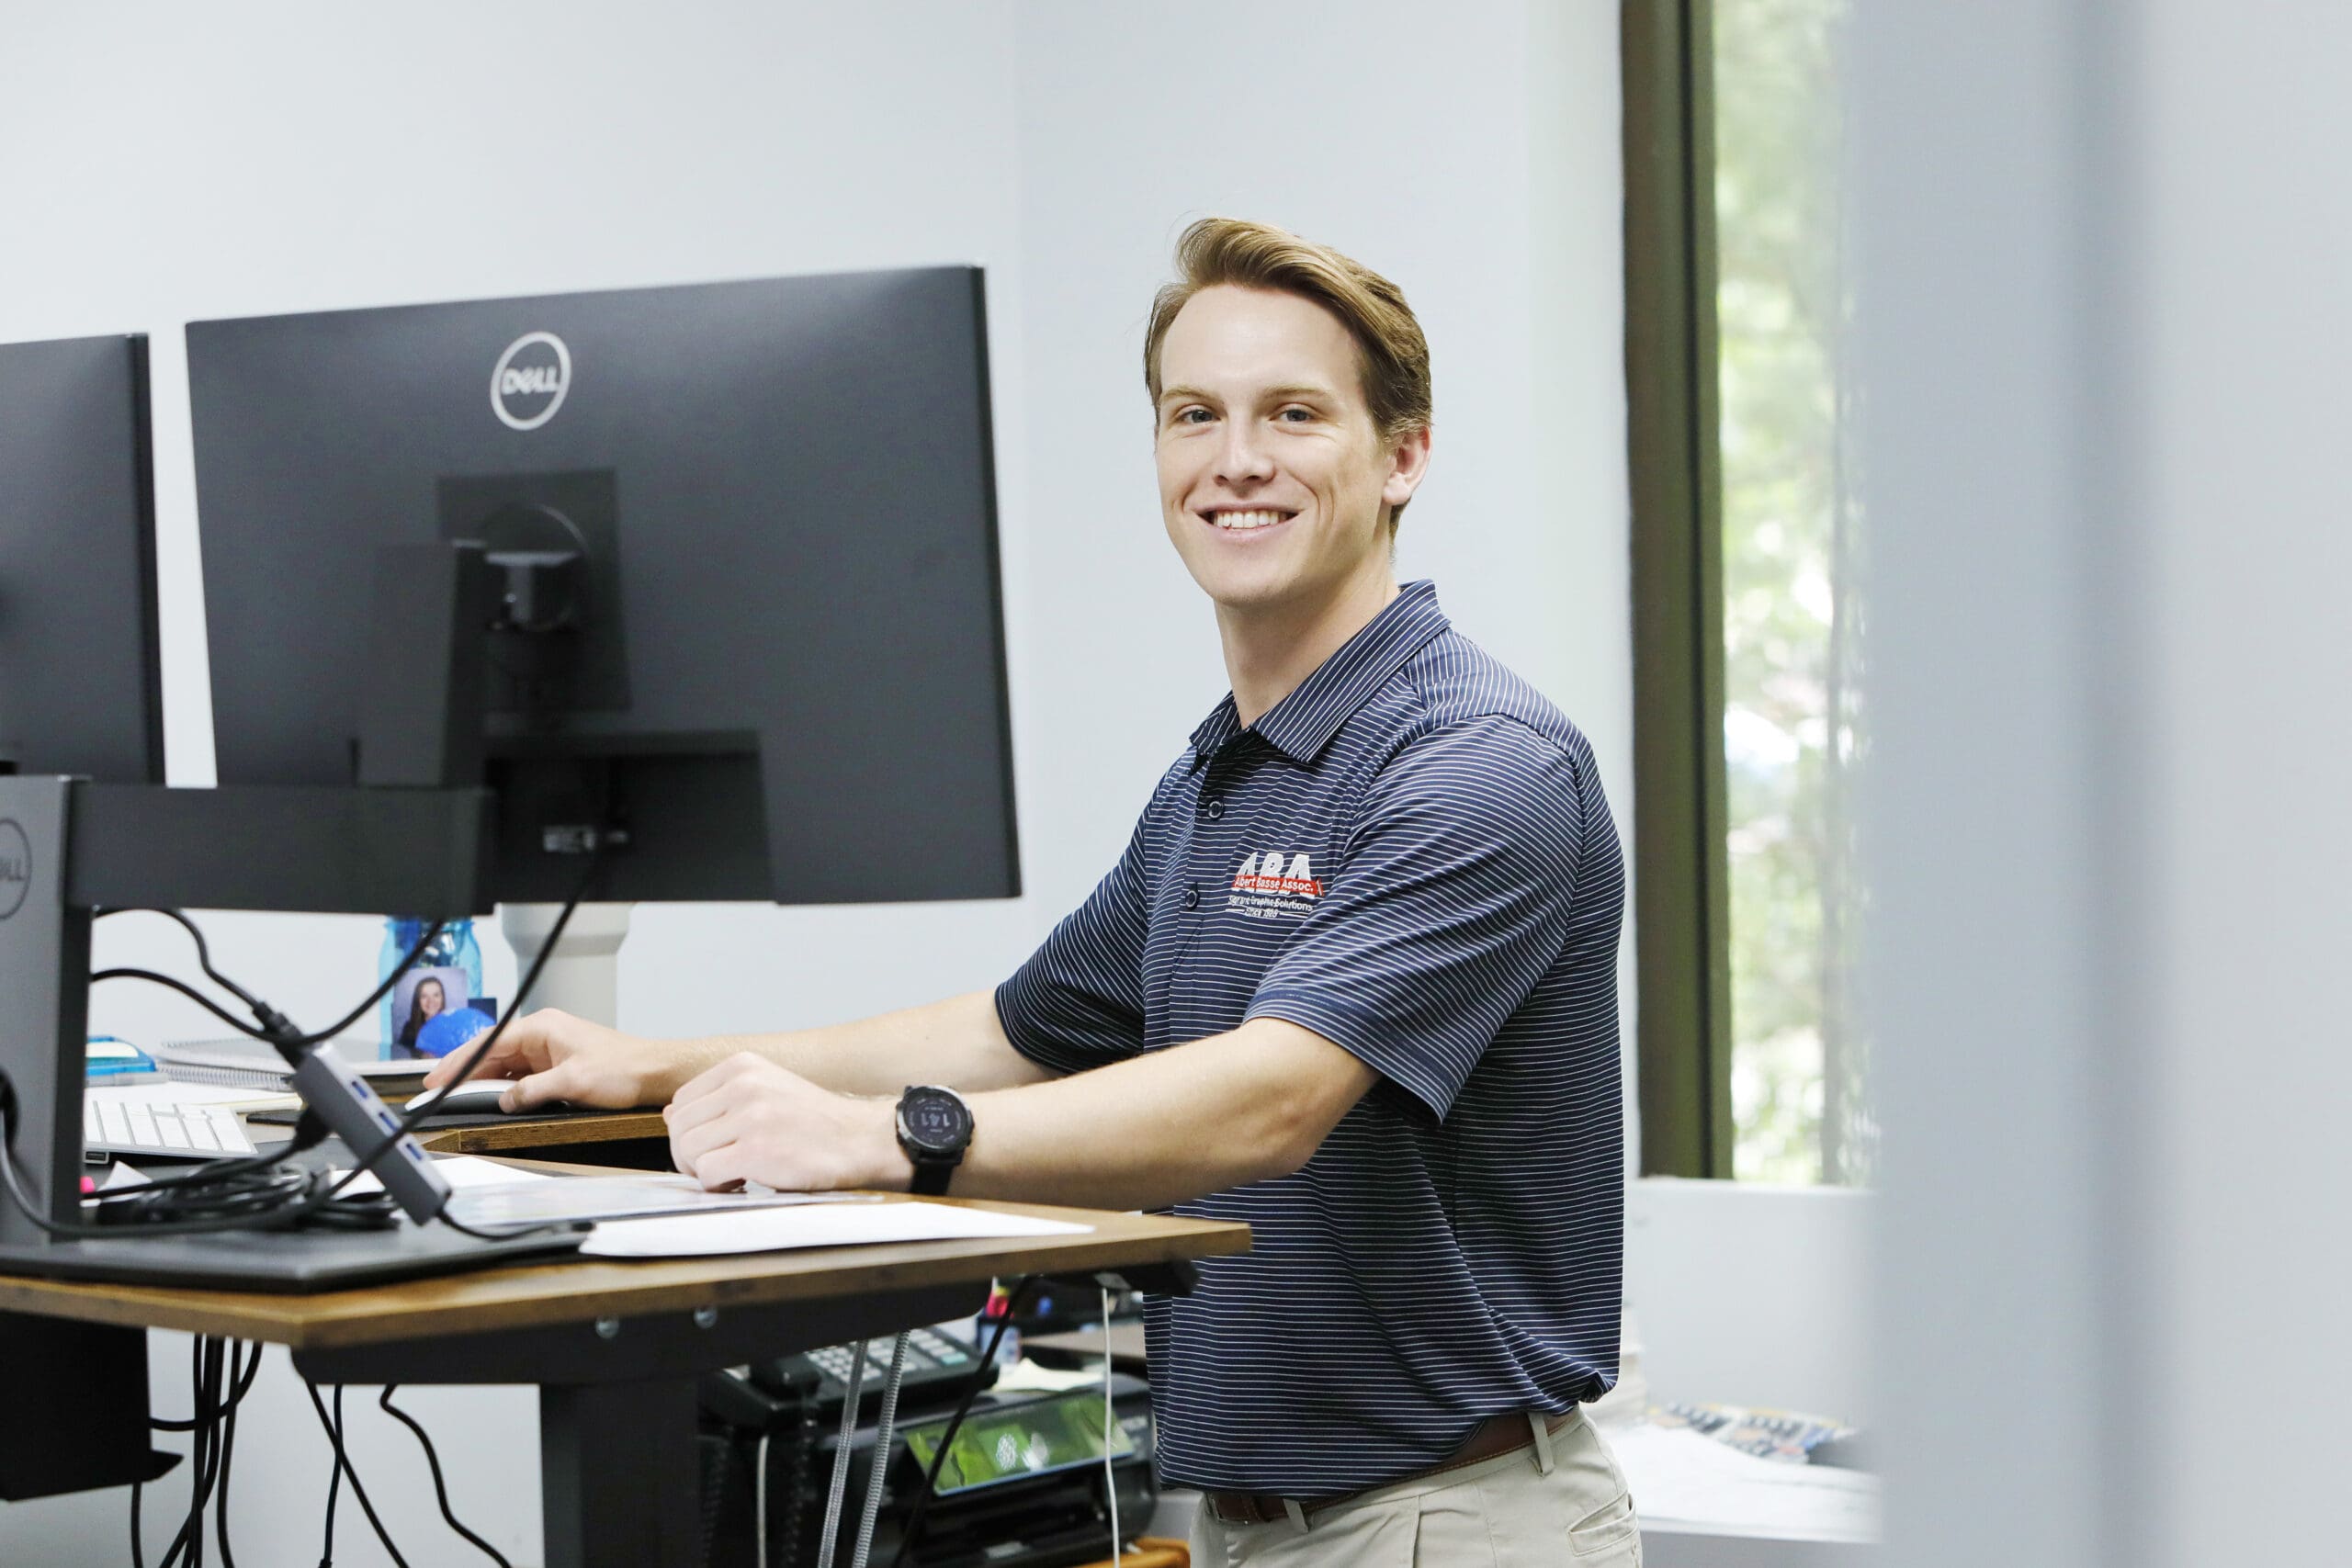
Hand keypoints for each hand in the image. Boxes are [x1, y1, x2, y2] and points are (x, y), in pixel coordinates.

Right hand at [418, 1008, 683, 1111]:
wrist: (654, 1073)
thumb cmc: (623, 1068)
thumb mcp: (573, 1082)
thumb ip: (532, 1091)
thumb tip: (505, 1100)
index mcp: (543, 1028)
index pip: (489, 1043)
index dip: (459, 1061)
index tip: (437, 1077)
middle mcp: (543, 1035)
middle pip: (492, 1053)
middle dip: (463, 1071)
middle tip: (436, 1089)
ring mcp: (550, 1050)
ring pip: (505, 1065)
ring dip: (482, 1080)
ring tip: (454, 1096)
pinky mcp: (558, 1066)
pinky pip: (521, 1075)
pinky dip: (504, 1087)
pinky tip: (491, 1099)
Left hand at [665, 1053, 904, 1192]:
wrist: (863, 1140)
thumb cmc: (816, 1123)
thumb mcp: (768, 1093)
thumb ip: (720, 1100)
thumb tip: (669, 1113)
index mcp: (743, 1066)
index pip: (682, 1101)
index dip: (690, 1132)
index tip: (716, 1146)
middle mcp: (744, 1084)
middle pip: (679, 1128)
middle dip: (690, 1156)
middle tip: (720, 1168)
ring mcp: (751, 1116)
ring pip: (688, 1151)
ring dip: (705, 1172)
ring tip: (735, 1175)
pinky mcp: (757, 1150)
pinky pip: (707, 1173)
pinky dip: (719, 1186)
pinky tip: (744, 1182)